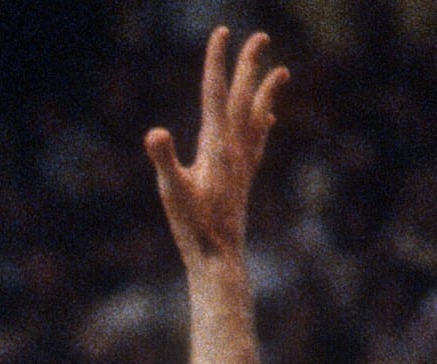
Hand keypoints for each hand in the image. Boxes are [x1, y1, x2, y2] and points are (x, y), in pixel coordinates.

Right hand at [145, 28, 287, 266]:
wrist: (220, 260)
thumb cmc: (193, 228)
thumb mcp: (172, 193)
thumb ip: (164, 160)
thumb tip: (155, 134)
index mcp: (216, 145)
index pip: (215, 92)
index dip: (217, 60)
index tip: (222, 31)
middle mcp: (234, 149)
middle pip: (243, 97)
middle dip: (250, 65)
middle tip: (261, 36)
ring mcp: (242, 163)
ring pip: (258, 117)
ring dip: (267, 91)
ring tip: (281, 71)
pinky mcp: (243, 178)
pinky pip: (258, 141)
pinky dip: (263, 123)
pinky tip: (268, 116)